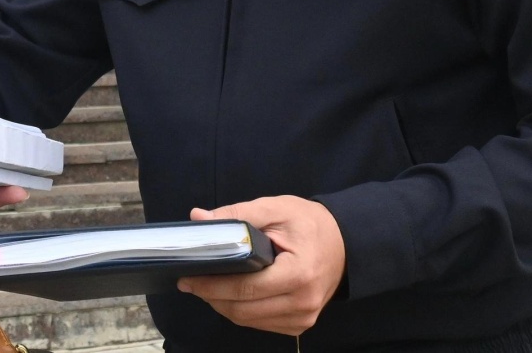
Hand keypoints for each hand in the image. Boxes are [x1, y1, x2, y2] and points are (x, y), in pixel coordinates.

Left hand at [177, 196, 345, 336]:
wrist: (345, 243)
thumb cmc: (309, 223)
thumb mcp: (275, 208)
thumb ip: (237, 214)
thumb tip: (199, 218)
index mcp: (298, 274)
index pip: (246, 288)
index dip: (212, 285)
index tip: (187, 277)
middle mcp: (302, 303)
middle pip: (243, 310)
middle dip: (212, 297)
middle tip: (190, 281)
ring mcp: (303, 317)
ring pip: (249, 321)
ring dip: (223, 306)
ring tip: (205, 286)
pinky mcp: (300, 324)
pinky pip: (261, 323)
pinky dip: (241, 311)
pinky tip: (229, 294)